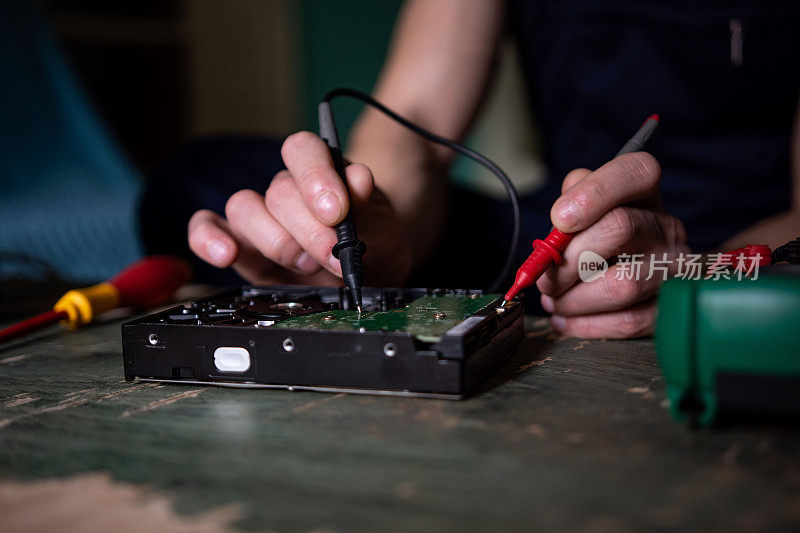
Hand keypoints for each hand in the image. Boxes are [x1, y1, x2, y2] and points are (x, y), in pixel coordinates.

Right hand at [188, 131, 413, 285]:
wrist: (368, 278)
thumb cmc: (373, 246)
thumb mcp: (385, 230)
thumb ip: (372, 209)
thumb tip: (358, 179)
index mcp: (321, 170)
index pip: (303, 149)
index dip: (315, 176)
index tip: (336, 211)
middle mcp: (286, 189)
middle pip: (279, 192)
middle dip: (310, 230)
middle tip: (336, 256)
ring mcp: (261, 218)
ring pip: (244, 209)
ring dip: (277, 242)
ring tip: (307, 266)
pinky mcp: (242, 248)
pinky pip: (206, 229)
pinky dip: (208, 239)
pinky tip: (225, 254)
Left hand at [537, 153, 689, 337]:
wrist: (637, 278)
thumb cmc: (599, 241)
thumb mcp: (585, 210)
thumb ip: (569, 204)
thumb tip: (558, 227)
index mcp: (644, 194)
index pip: (636, 172)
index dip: (595, 192)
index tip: (560, 218)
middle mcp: (667, 227)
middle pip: (620, 228)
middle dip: (569, 259)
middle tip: (545, 277)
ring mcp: (675, 269)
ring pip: (622, 285)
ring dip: (573, 299)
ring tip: (554, 300)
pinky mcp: (669, 308)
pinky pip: (627, 322)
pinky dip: (585, 324)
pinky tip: (564, 319)